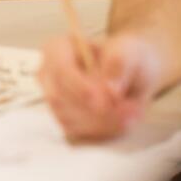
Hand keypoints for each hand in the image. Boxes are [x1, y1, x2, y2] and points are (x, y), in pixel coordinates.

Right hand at [38, 34, 163, 141]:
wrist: (130, 71)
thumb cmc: (126, 57)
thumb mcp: (130, 54)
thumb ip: (121, 66)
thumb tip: (111, 90)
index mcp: (58, 48)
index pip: (60, 69)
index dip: (80, 86)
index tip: (107, 99)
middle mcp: (48, 75)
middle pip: (58, 98)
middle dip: (93, 110)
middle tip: (130, 110)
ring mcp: (53, 99)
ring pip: (67, 118)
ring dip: (100, 122)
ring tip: (131, 113)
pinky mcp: (62, 118)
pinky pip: (76, 131)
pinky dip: (100, 130)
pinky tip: (122, 121)